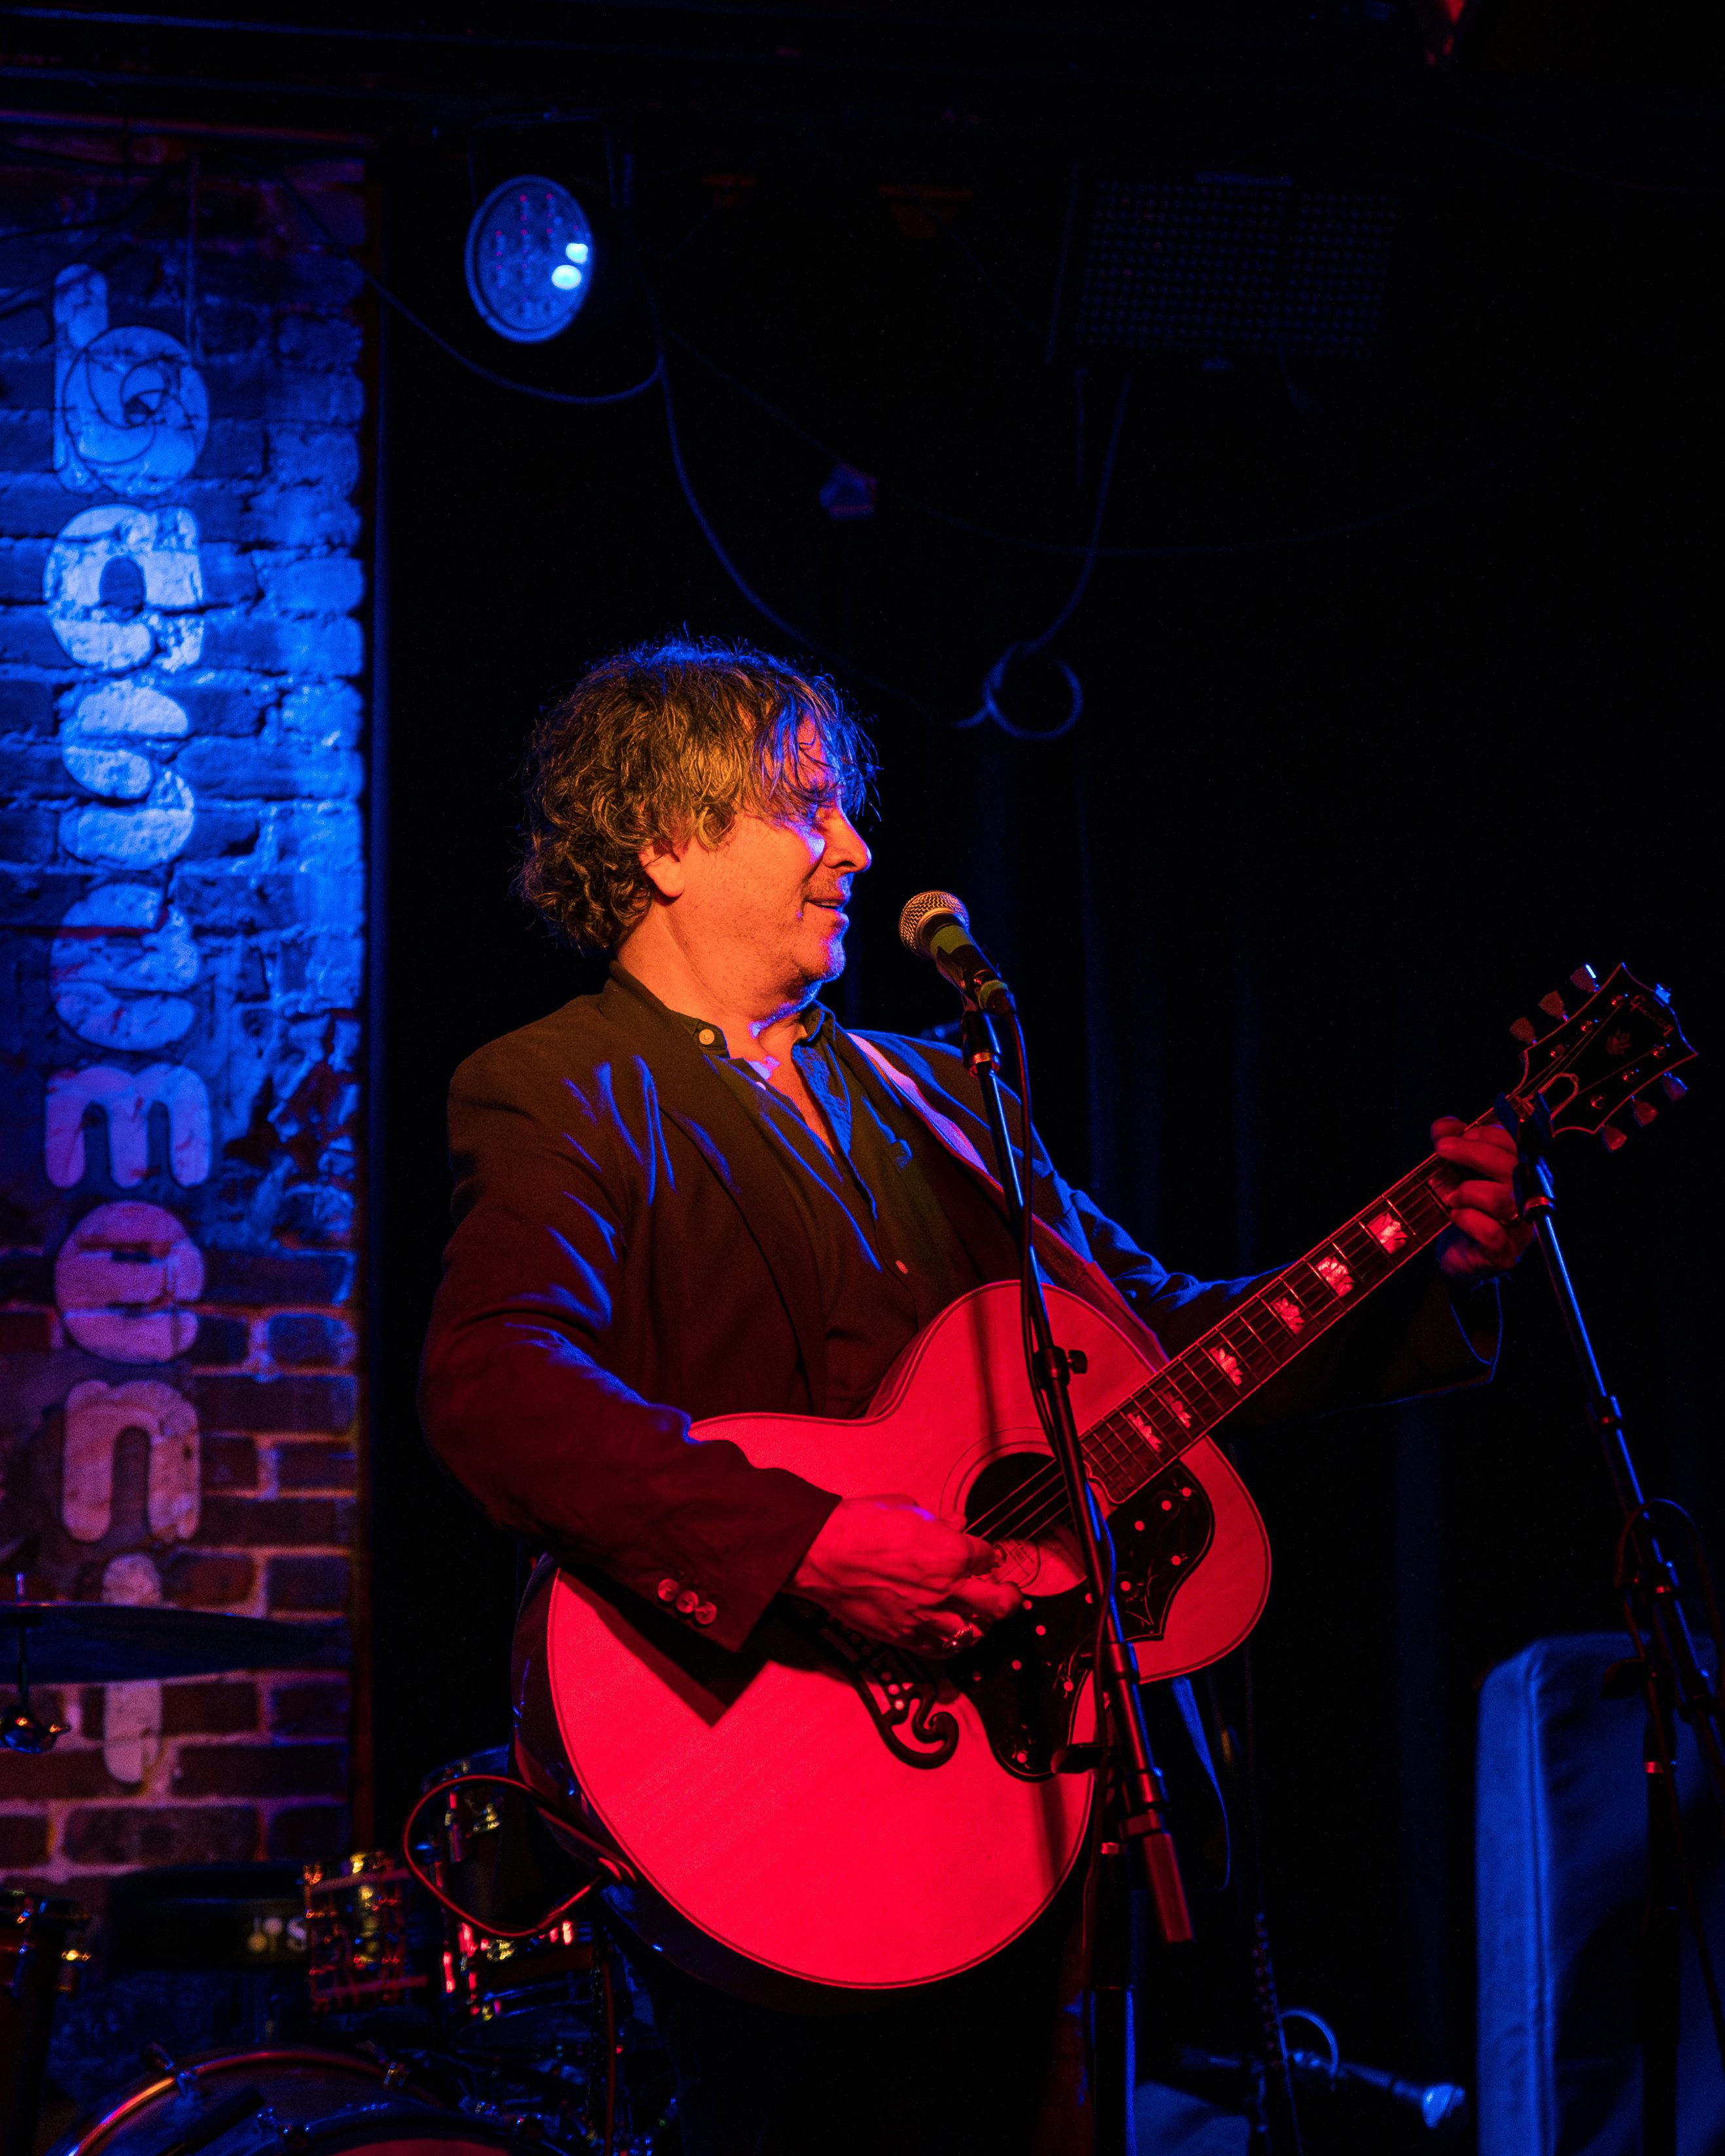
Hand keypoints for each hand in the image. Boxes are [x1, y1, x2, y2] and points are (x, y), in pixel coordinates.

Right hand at [791, 1495, 1020, 1656]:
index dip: (990, 1555)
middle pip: (998, 1603)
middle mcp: (946, 1588)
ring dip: (980, 1622)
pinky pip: (940, 1649)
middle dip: (1008, 1597)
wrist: (823, 1553)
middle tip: (1008, 1594)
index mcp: (951, 1552)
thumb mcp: (906, 1509)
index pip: (988, 1557)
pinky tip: (950, 1635)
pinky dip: (951, 1643)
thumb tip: (952, 1524)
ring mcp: (926, 1616)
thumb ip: (936, 1522)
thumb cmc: (860, 1526)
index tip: (988, 1557)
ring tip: (978, 1616)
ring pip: (973, 1632)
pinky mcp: (904, 1634)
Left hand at [1431, 1117, 1535, 1280]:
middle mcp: (1528, 1197)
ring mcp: (1520, 1227)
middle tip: (1442, 1150)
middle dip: (1472, 1153)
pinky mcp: (1505, 1253)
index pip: (1515, 1144)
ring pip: (1502, 1199)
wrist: (1457, 1255)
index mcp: (1521, 1172)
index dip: (1487, 1134)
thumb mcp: (1453, 1170)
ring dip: (1468, 1191)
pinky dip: (1468, 1220)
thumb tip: (1445, 1126)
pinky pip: (1491, 1232)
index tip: (1460, 1135)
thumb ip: (1451, 1142)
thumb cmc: (1462, 1207)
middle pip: (1510, 1167)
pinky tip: (1455, 1216)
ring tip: (1450, 1196)